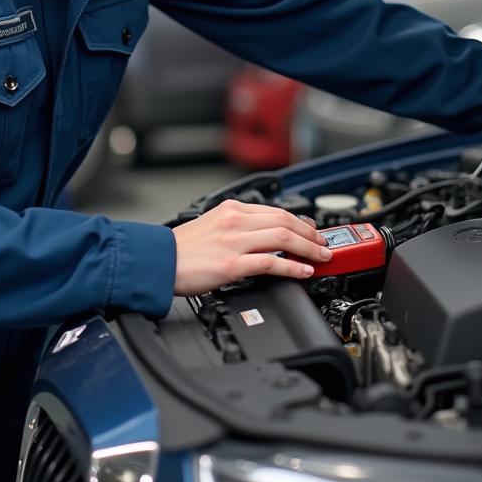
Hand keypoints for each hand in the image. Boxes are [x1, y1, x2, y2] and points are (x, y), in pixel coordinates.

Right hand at [172, 199, 331, 294]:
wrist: (158, 262)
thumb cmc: (181, 249)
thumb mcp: (212, 225)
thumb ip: (237, 227)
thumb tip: (264, 236)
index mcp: (231, 209)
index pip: (275, 211)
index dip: (300, 222)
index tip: (311, 231)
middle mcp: (235, 221)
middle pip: (285, 221)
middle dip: (310, 234)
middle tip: (324, 244)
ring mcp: (234, 242)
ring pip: (283, 237)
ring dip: (308, 248)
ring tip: (321, 257)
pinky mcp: (232, 264)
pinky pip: (271, 262)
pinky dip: (292, 266)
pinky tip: (303, 271)